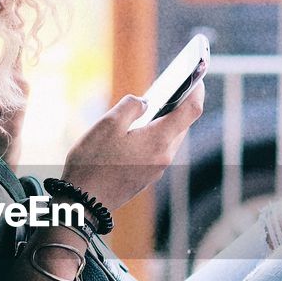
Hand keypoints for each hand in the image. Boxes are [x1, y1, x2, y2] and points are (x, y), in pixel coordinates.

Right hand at [61, 82, 204, 211]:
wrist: (83, 202)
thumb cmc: (92, 163)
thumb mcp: (107, 124)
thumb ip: (131, 106)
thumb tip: (144, 103)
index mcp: (158, 141)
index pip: (191, 111)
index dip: (197, 92)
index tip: (198, 78)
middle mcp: (163, 157)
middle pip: (181, 126)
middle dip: (178, 106)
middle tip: (169, 88)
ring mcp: (156, 170)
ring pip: (169, 139)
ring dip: (164, 123)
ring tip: (150, 108)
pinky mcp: (146, 178)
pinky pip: (158, 151)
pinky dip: (154, 137)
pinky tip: (137, 132)